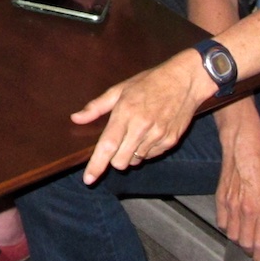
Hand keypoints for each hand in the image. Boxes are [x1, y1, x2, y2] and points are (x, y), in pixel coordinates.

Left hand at [72, 50, 207, 182]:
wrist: (184, 81)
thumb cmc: (149, 83)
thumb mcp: (119, 89)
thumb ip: (96, 107)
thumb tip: (75, 118)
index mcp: (126, 113)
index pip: (107, 146)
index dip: (96, 165)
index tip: (88, 179)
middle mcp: (142, 127)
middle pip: (120, 161)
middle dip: (114, 159)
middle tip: (116, 143)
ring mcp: (158, 136)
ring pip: (136, 161)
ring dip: (131, 154)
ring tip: (136, 133)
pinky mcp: (170, 141)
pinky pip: (151, 156)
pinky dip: (146, 150)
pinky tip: (149, 133)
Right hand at [214, 106, 259, 260]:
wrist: (242, 144)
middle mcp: (246, 211)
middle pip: (244, 244)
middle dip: (251, 251)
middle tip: (257, 251)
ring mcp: (230, 205)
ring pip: (232, 235)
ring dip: (240, 239)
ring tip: (248, 236)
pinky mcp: (219, 199)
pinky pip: (222, 222)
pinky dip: (229, 227)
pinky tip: (236, 223)